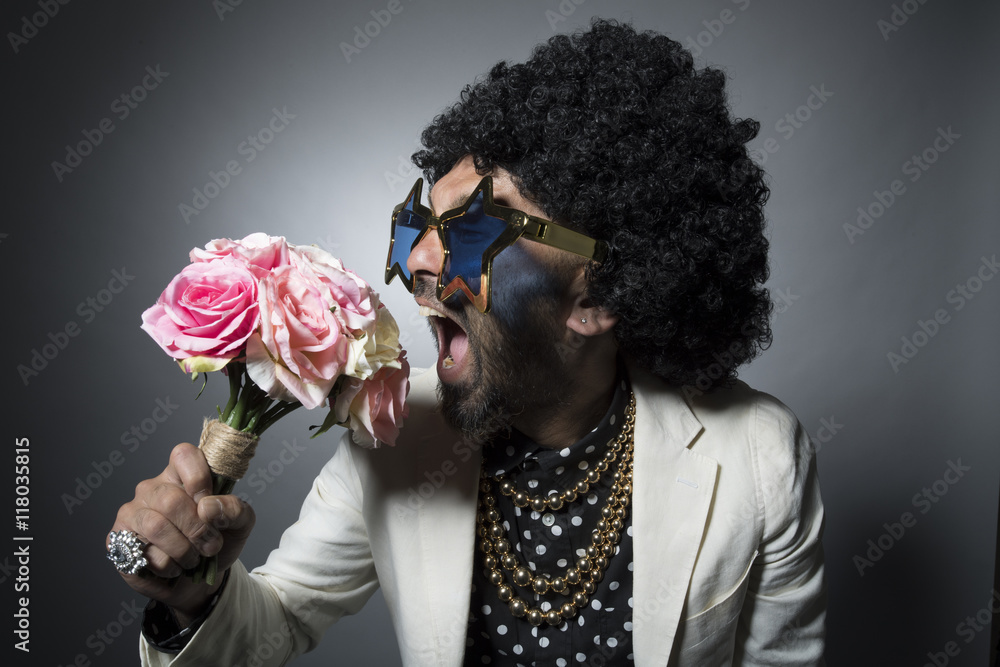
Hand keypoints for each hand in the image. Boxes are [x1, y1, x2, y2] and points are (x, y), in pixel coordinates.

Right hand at [108, 443, 255, 623]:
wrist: (199, 581)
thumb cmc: (217, 542)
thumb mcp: (240, 524)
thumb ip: (234, 509)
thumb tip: (208, 507)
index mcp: (182, 474)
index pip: (183, 455)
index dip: (199, 479)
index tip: (208, 506)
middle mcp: (153, 488)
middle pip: (171, 500)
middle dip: (197, 529)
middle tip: (210, 545)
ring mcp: (133, 512)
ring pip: (156, 527)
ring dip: (183, 551)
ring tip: (193, 559)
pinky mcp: (119, 538)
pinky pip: (144, 553)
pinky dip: (168, 567)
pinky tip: (172, 567)